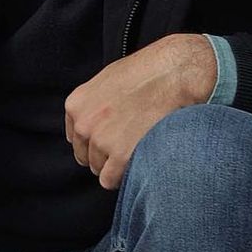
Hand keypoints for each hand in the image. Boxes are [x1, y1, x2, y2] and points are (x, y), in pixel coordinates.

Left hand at [64, 34, 217, 189]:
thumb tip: (99, 119)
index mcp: (77, 105)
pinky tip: (137, 161)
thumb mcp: (109, 80)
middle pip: (86, 156)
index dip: (95, 140)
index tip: (112, 138)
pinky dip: (122, 176)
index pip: (77, 137)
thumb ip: (95, 103)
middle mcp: (84, 124)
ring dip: (115, 164)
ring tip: (137, 148)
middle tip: (128, 143)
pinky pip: (110, 180)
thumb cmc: (148, 72)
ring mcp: (101, 141)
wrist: (174, 74)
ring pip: (98, 168)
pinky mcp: (120, 155)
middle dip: (104, 153)